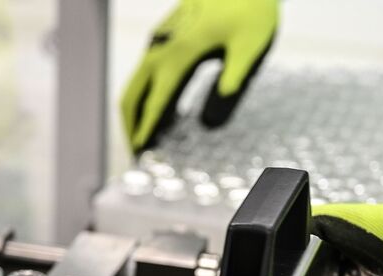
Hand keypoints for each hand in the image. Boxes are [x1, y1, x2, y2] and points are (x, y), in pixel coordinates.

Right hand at [121, 0, 276, 153]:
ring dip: (138, 112)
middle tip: (138, 153)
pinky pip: (147, 70)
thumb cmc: (252, 6)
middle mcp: (162, 47)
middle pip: (132, 95)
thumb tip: (209, 124)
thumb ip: (231, 86)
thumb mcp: (250, 48)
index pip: (155, 102)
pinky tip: (164, 107)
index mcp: (180, 55)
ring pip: (137, 82)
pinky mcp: (167, 33)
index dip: (146, 131)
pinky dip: (147, 94)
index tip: (141, 155)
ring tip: (150, 138)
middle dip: (131, 127)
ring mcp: (161, 39)